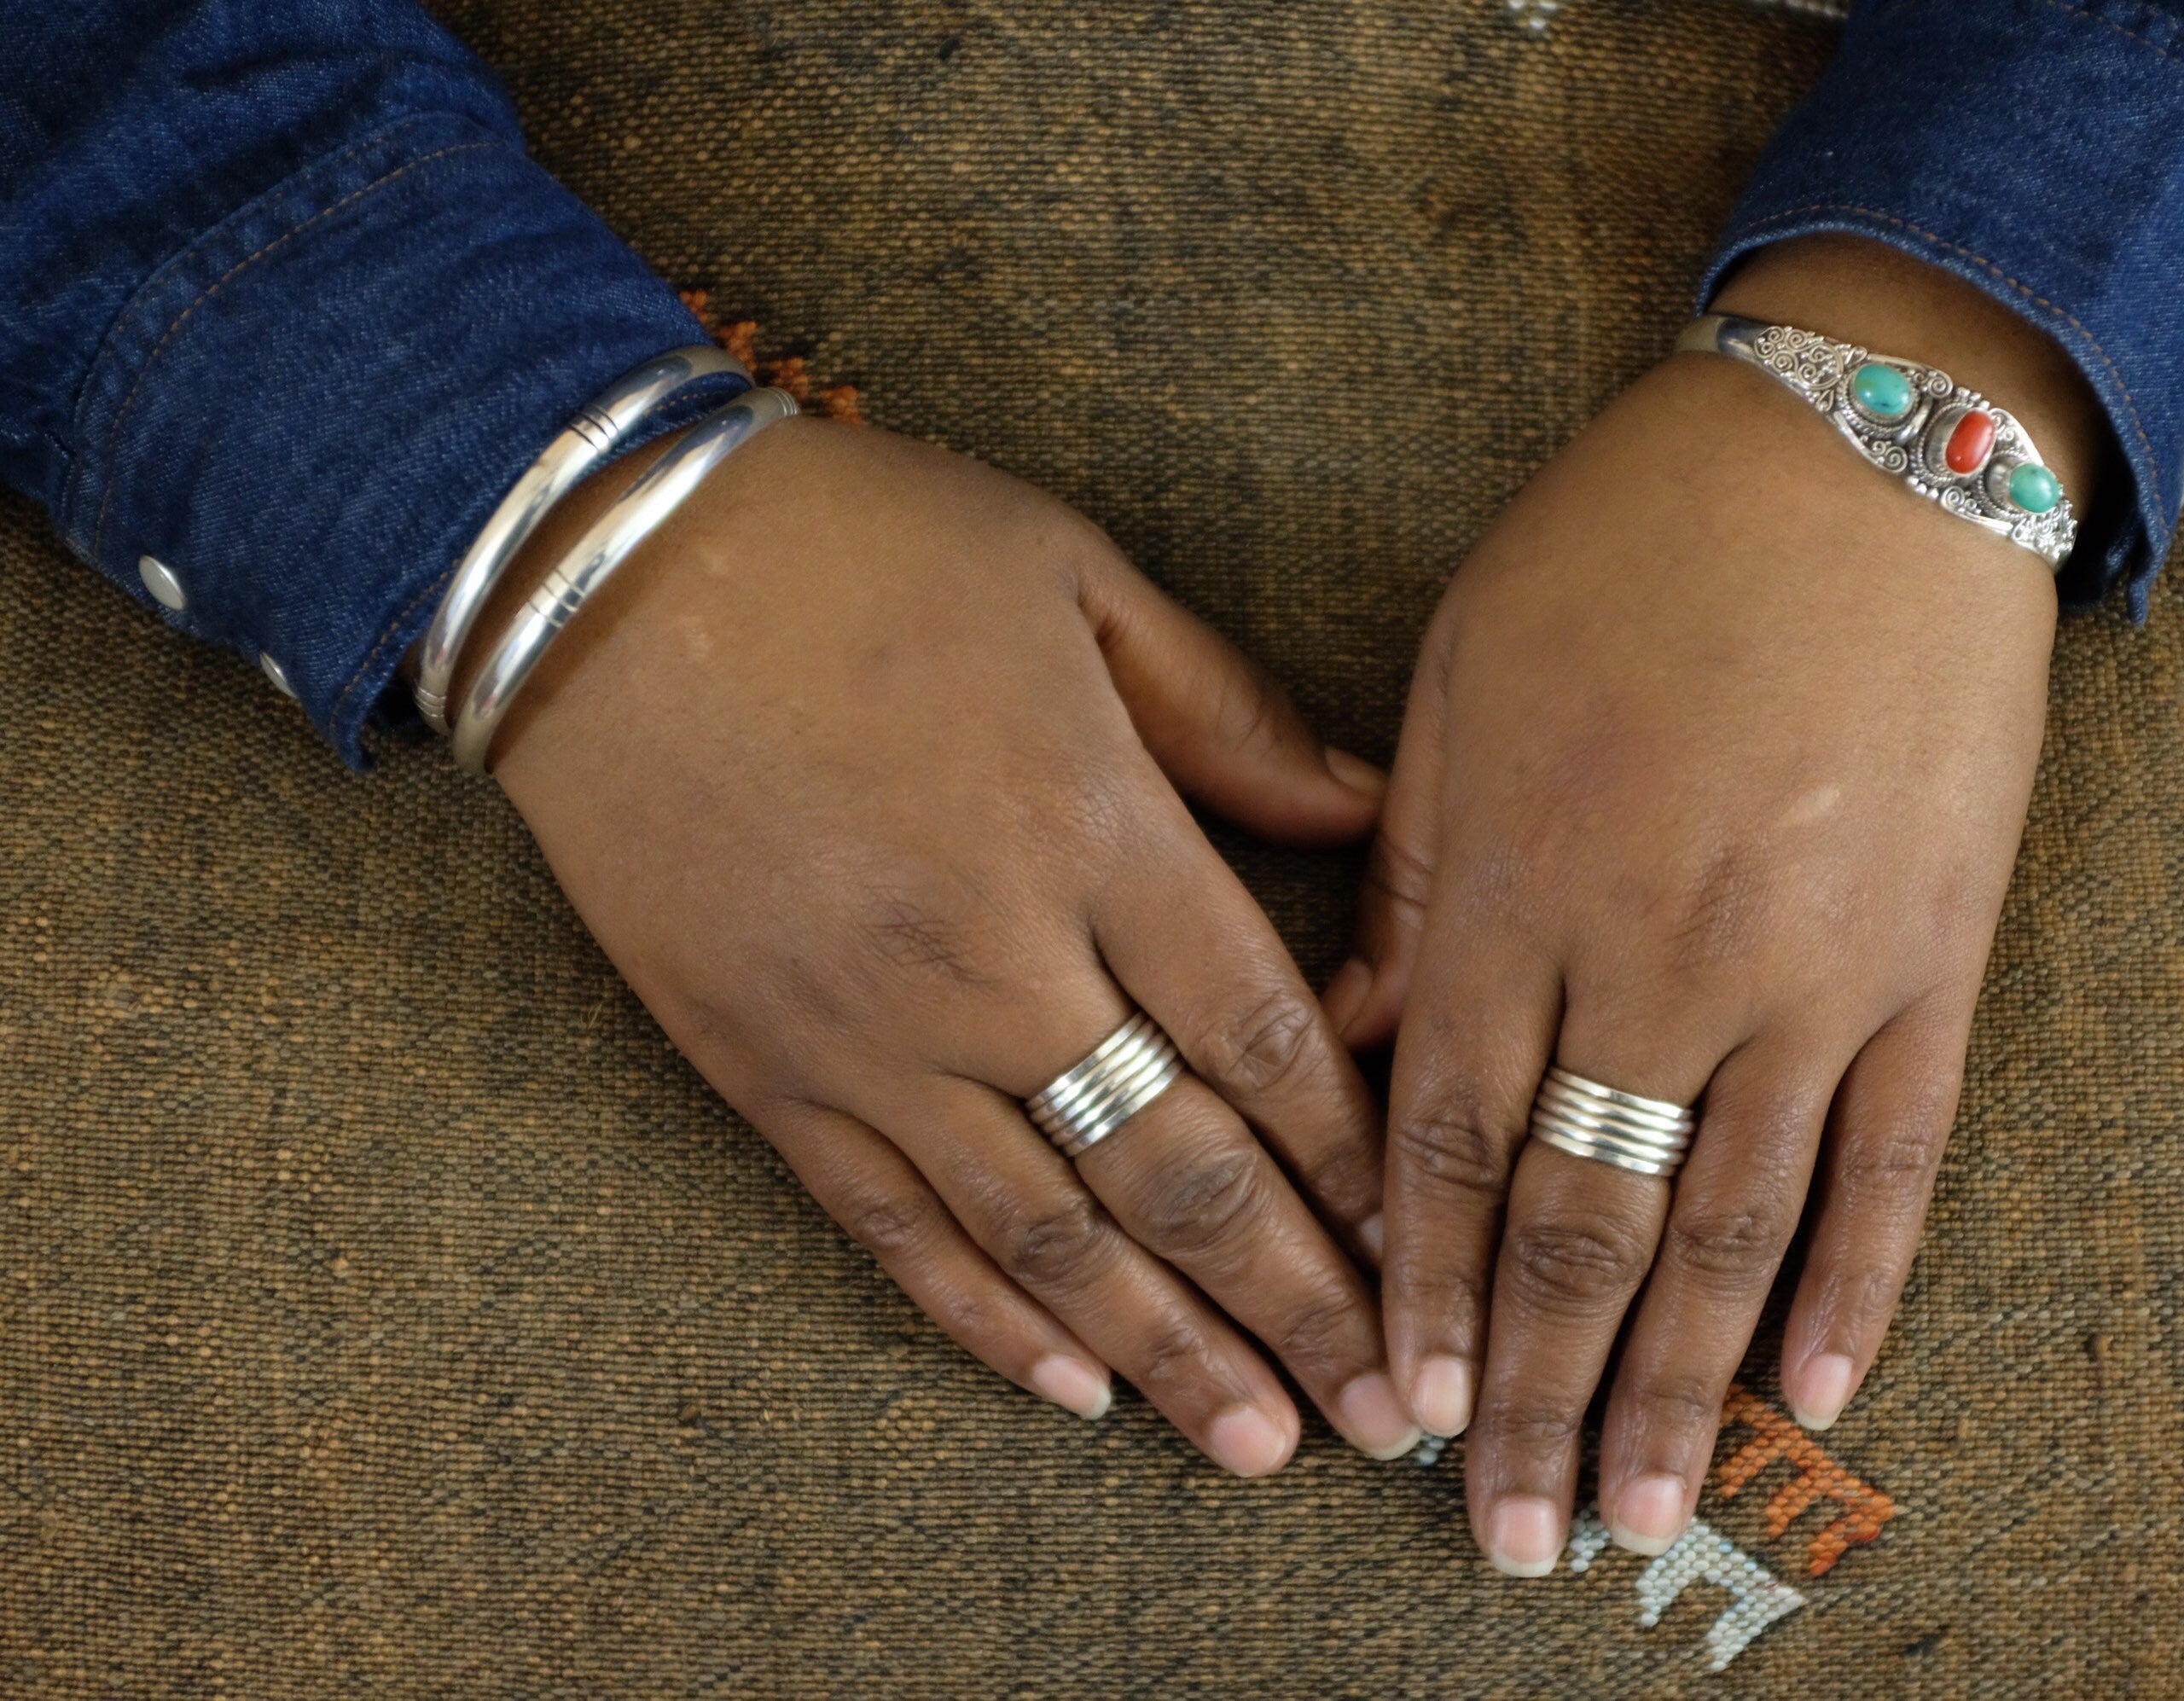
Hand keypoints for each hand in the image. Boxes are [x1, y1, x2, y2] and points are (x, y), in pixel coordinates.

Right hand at [465, 415, 1420, 1473]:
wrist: (594, 570)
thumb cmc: (859, 547)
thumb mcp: (1076, 578)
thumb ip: (1227, 713)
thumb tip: (1364, 803)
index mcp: (1092, 830)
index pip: (1262, 1043)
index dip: (1358, 1165)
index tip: (1427, 1253)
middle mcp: (995, 961)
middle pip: (1179, 1171)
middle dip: (1297, 1303)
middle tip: (1384, 1414)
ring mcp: (872, 1033)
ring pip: (1047, 1233)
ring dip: (1164, 1351)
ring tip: (1258, 1444)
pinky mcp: (766, 1071)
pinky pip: (893, 1226)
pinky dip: (983, 1318)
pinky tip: (1068, 1389)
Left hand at [1329, 236, 2108, 1568]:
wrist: (1865, 445)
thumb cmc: (1633, 546)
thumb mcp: (1467, 677)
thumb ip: (1412, 876)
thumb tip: (1366, 1042)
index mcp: (1521, 888)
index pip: (1458, 1143)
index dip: (1430, 1291)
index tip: (1404, 1409)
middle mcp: (1657, 960)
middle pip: (1584, 1224)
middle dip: (1538, 1391)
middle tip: (1508, 1534)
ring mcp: (1809, 973)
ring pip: (1729, 1226)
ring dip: (1677, 1388)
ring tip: (1639, 1512)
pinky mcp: (1934, 963)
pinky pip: (1894, 1159)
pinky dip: (1853, 1283)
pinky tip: (1811, 1394)